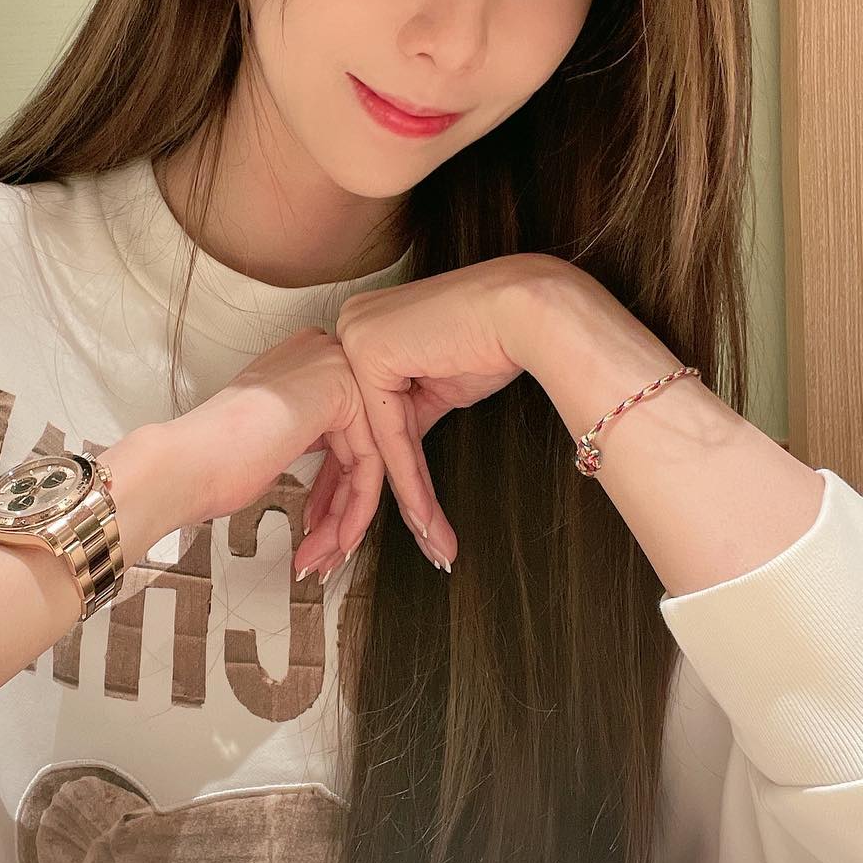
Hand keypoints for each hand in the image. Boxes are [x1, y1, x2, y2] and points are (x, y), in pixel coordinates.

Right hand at [153, 326, 390, 563]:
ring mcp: (332, 366)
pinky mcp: (342, 390)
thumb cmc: (209, 458)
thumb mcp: (272, 440)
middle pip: (356, 446)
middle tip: (326, 548)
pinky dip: (357, 510)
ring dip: (344, 519)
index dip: (333, 490)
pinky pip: (371, 463)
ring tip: (324, 554)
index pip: (340, 431)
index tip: (322, 526)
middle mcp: (319, 353)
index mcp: (300, 360)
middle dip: (341, 509)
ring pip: (366, 460)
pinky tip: (340, 539)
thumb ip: (307, 436)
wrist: (185, 464)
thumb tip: (340, 469)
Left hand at [297, 254, 539, 575]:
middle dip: (347, 503)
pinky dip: (411, 484)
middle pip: (351, 433)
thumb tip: (394, 454)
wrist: (525, 310)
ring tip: (415, 544)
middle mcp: (348, 330)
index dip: (348, 477)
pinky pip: (391, 436)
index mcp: (361, 333)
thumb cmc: (492, 340)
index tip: (342, 521)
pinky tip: (424, 521)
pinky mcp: (368, 354)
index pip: (350, 419)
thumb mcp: (436, 385)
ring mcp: (352, 339)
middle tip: (338, 552)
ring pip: (372, 442)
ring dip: (389, 504)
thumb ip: (405, 414)